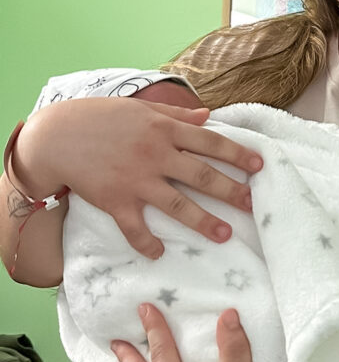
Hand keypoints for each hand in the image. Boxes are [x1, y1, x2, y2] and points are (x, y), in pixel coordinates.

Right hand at [16, 98, 261, 256]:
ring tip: (225, 233)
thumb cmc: (100, 117)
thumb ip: (177, 115)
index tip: (260, 165)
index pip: (211, 142)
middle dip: (231, 190)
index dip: (237, 154)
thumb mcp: (142, 108)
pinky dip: (147, 242)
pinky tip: (160, 253)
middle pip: (202, 175)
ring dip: (203, 221)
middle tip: (253, 204)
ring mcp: (136, 180)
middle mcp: (156, 155)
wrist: (56, 136)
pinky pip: (135, 227)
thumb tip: (208, 115)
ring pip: (177, 204)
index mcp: (165, 130)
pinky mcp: (116, 200)